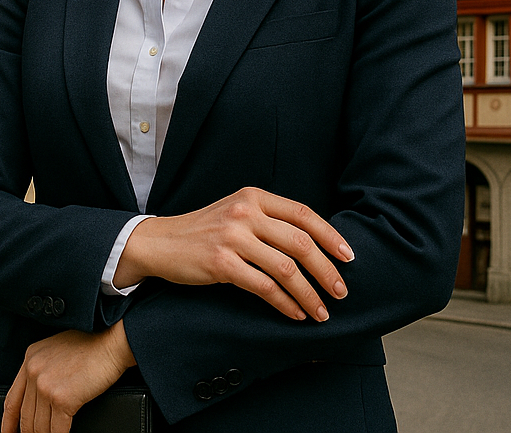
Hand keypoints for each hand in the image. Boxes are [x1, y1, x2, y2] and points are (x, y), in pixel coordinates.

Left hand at [1, 320, 134, 432]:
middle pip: (25, 418)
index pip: (12, 399)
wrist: (112, 341)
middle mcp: (33, 370)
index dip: (8, 422)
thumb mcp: (57, 351)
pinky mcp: (62, 399)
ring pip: (39, 428)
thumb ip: (43, 371)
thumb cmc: (92, 344)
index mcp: (30, 358)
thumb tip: (38, 401)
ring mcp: (46, 385)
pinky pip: (56, 431)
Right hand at [114, 187, 352, 321]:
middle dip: (326, 270)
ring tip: (321, 311)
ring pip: (286, 268)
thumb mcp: (237, 212)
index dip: (330, 236)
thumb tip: (313, 245)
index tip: (348, 257)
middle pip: (300, 242)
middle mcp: (245, 212)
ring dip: (309, 294)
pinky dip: (285, 303)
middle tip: (340, 291)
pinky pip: (264, 287)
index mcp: (254, 196)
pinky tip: (295, 314)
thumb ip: (269, 220)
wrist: (161, 242)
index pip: (304, 214)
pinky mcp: (221, 263)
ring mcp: (233, 237)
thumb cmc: (205, 231)